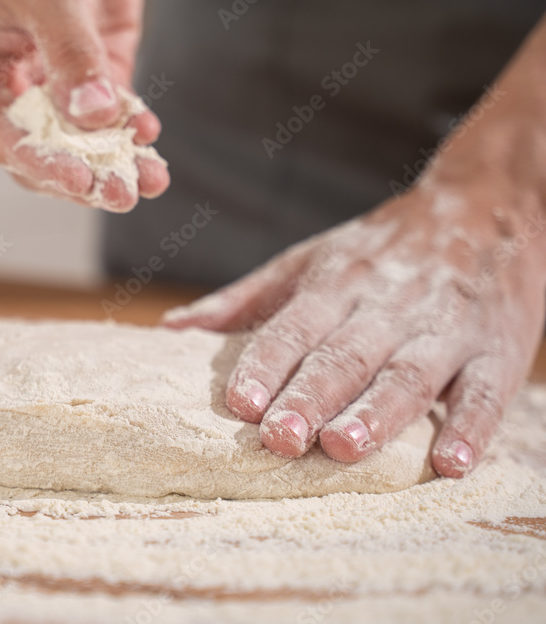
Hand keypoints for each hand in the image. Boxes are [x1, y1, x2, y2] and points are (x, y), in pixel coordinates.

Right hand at [0, 0, 168, 211]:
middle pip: (41, 152)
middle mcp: (8, 89)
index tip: (77, 180)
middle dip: (83, 176)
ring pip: (80, 143)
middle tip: (120, 194)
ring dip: (115, 163)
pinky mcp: (91, 75)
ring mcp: (51, 85)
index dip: (37, 164)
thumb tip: (93, 115)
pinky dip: (131, 129)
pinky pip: (110, 116)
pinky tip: (149, 136)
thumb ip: (71, 54)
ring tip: (149, 180)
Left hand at [162, 177, 545, 477]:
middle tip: (278, 439)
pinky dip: (471, 426)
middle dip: (309, 397)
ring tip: (342, 447)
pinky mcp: (497, 349)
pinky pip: (486, 391)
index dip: (266, 364)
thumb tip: (171, 329)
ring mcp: (445, 327)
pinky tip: (451, 462)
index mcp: (336, 283)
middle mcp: (387, 305)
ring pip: (408, 374)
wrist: (484, 204)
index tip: (238, 404)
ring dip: (376, 414)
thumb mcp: (307, 260)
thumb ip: (243, 299)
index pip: (294, 327)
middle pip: (345, 356)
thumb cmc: (378, 248)